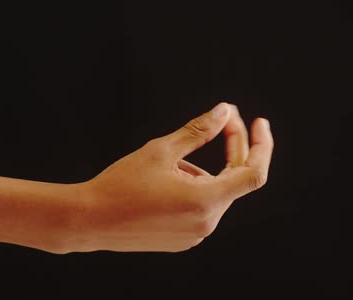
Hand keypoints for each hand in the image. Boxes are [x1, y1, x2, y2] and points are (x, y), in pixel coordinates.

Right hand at [74, 102, 273, 251]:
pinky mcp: (183, 240)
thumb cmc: (121, 184)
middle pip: (232, 179)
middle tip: (219, 121)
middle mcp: (207, 223)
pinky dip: (192, 189)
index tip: (258, 123)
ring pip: (213, 192)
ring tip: (164, 166)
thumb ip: (198, 130)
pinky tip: (160, 184)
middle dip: (229, 148)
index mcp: (206, 201)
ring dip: (200, 171)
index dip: (262, 145)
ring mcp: (196, 235)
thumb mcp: (162, 150)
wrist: (90, 220)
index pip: (253, 173)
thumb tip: (223, 112)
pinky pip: (199, 207)